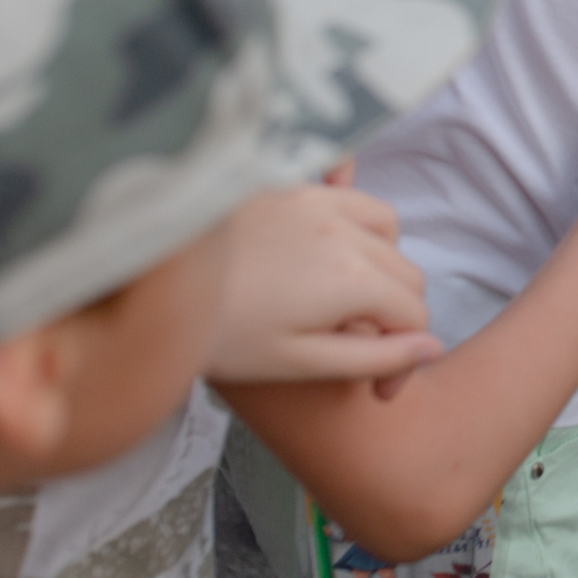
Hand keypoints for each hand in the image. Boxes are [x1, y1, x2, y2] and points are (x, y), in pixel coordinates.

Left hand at [205, 183, 440, 386]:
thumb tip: (431, 350)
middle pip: (407, 272)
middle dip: (396, 314)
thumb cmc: (220, 334)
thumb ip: (374, 358)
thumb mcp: (300, 363)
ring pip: (387, 226)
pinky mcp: (288, 186)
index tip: (377, 390)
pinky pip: (348, 190)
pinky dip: (354, 214)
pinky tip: (335, 238)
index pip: (416, 314)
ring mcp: (317, 201)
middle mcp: (345, 231)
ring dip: (382, 260)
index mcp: (353, 279)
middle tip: (360, 348)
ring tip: (347, 295)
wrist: (146, 286)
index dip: (404, 358)